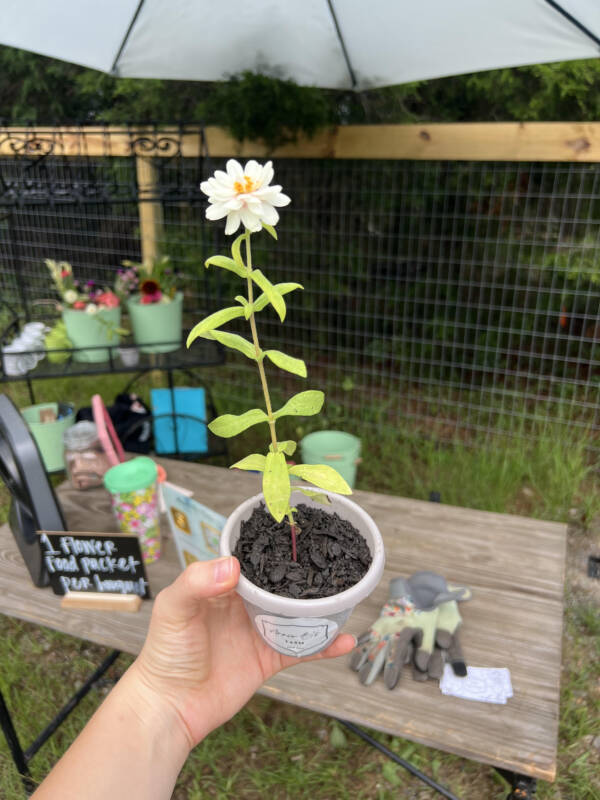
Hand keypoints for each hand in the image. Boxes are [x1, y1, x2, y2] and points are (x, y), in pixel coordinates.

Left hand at [128, 556, 355, 750]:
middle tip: (331, 560)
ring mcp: (259, 632)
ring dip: (320, 608)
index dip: (271, 548)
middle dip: (303, 575)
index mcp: (222, 586)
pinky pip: (302, 649)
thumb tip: (232, 566)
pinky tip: (345, 639)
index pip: (252, 561)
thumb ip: (197, 582)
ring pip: (296, 615)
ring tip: (346, 595)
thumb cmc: (165, 654)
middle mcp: (244, 606)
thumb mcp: (174, 609)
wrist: (170, 706)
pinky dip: (325, 646)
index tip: (297, 532)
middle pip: (280, 585)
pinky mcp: (269, 660)